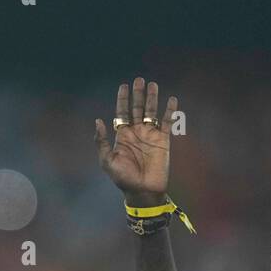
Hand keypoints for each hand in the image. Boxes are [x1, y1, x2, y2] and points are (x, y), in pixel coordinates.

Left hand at [94, 77, 177, 206]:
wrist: (143, 191)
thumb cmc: (123, 178)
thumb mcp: (107, 161)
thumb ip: (102, 141)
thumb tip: (99, 120)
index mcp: (122, 135)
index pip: (122, 112)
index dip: (122, 99)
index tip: (123, 86)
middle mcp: (136, 132)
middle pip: (137, 108)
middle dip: (137, 95)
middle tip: (138, 80)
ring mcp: (150, 135)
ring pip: (151, 112)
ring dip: (152, 98)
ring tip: (152, 84)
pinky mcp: (163, 140)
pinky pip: (167, 122)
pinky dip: (170, 111)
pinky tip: (171, 99)